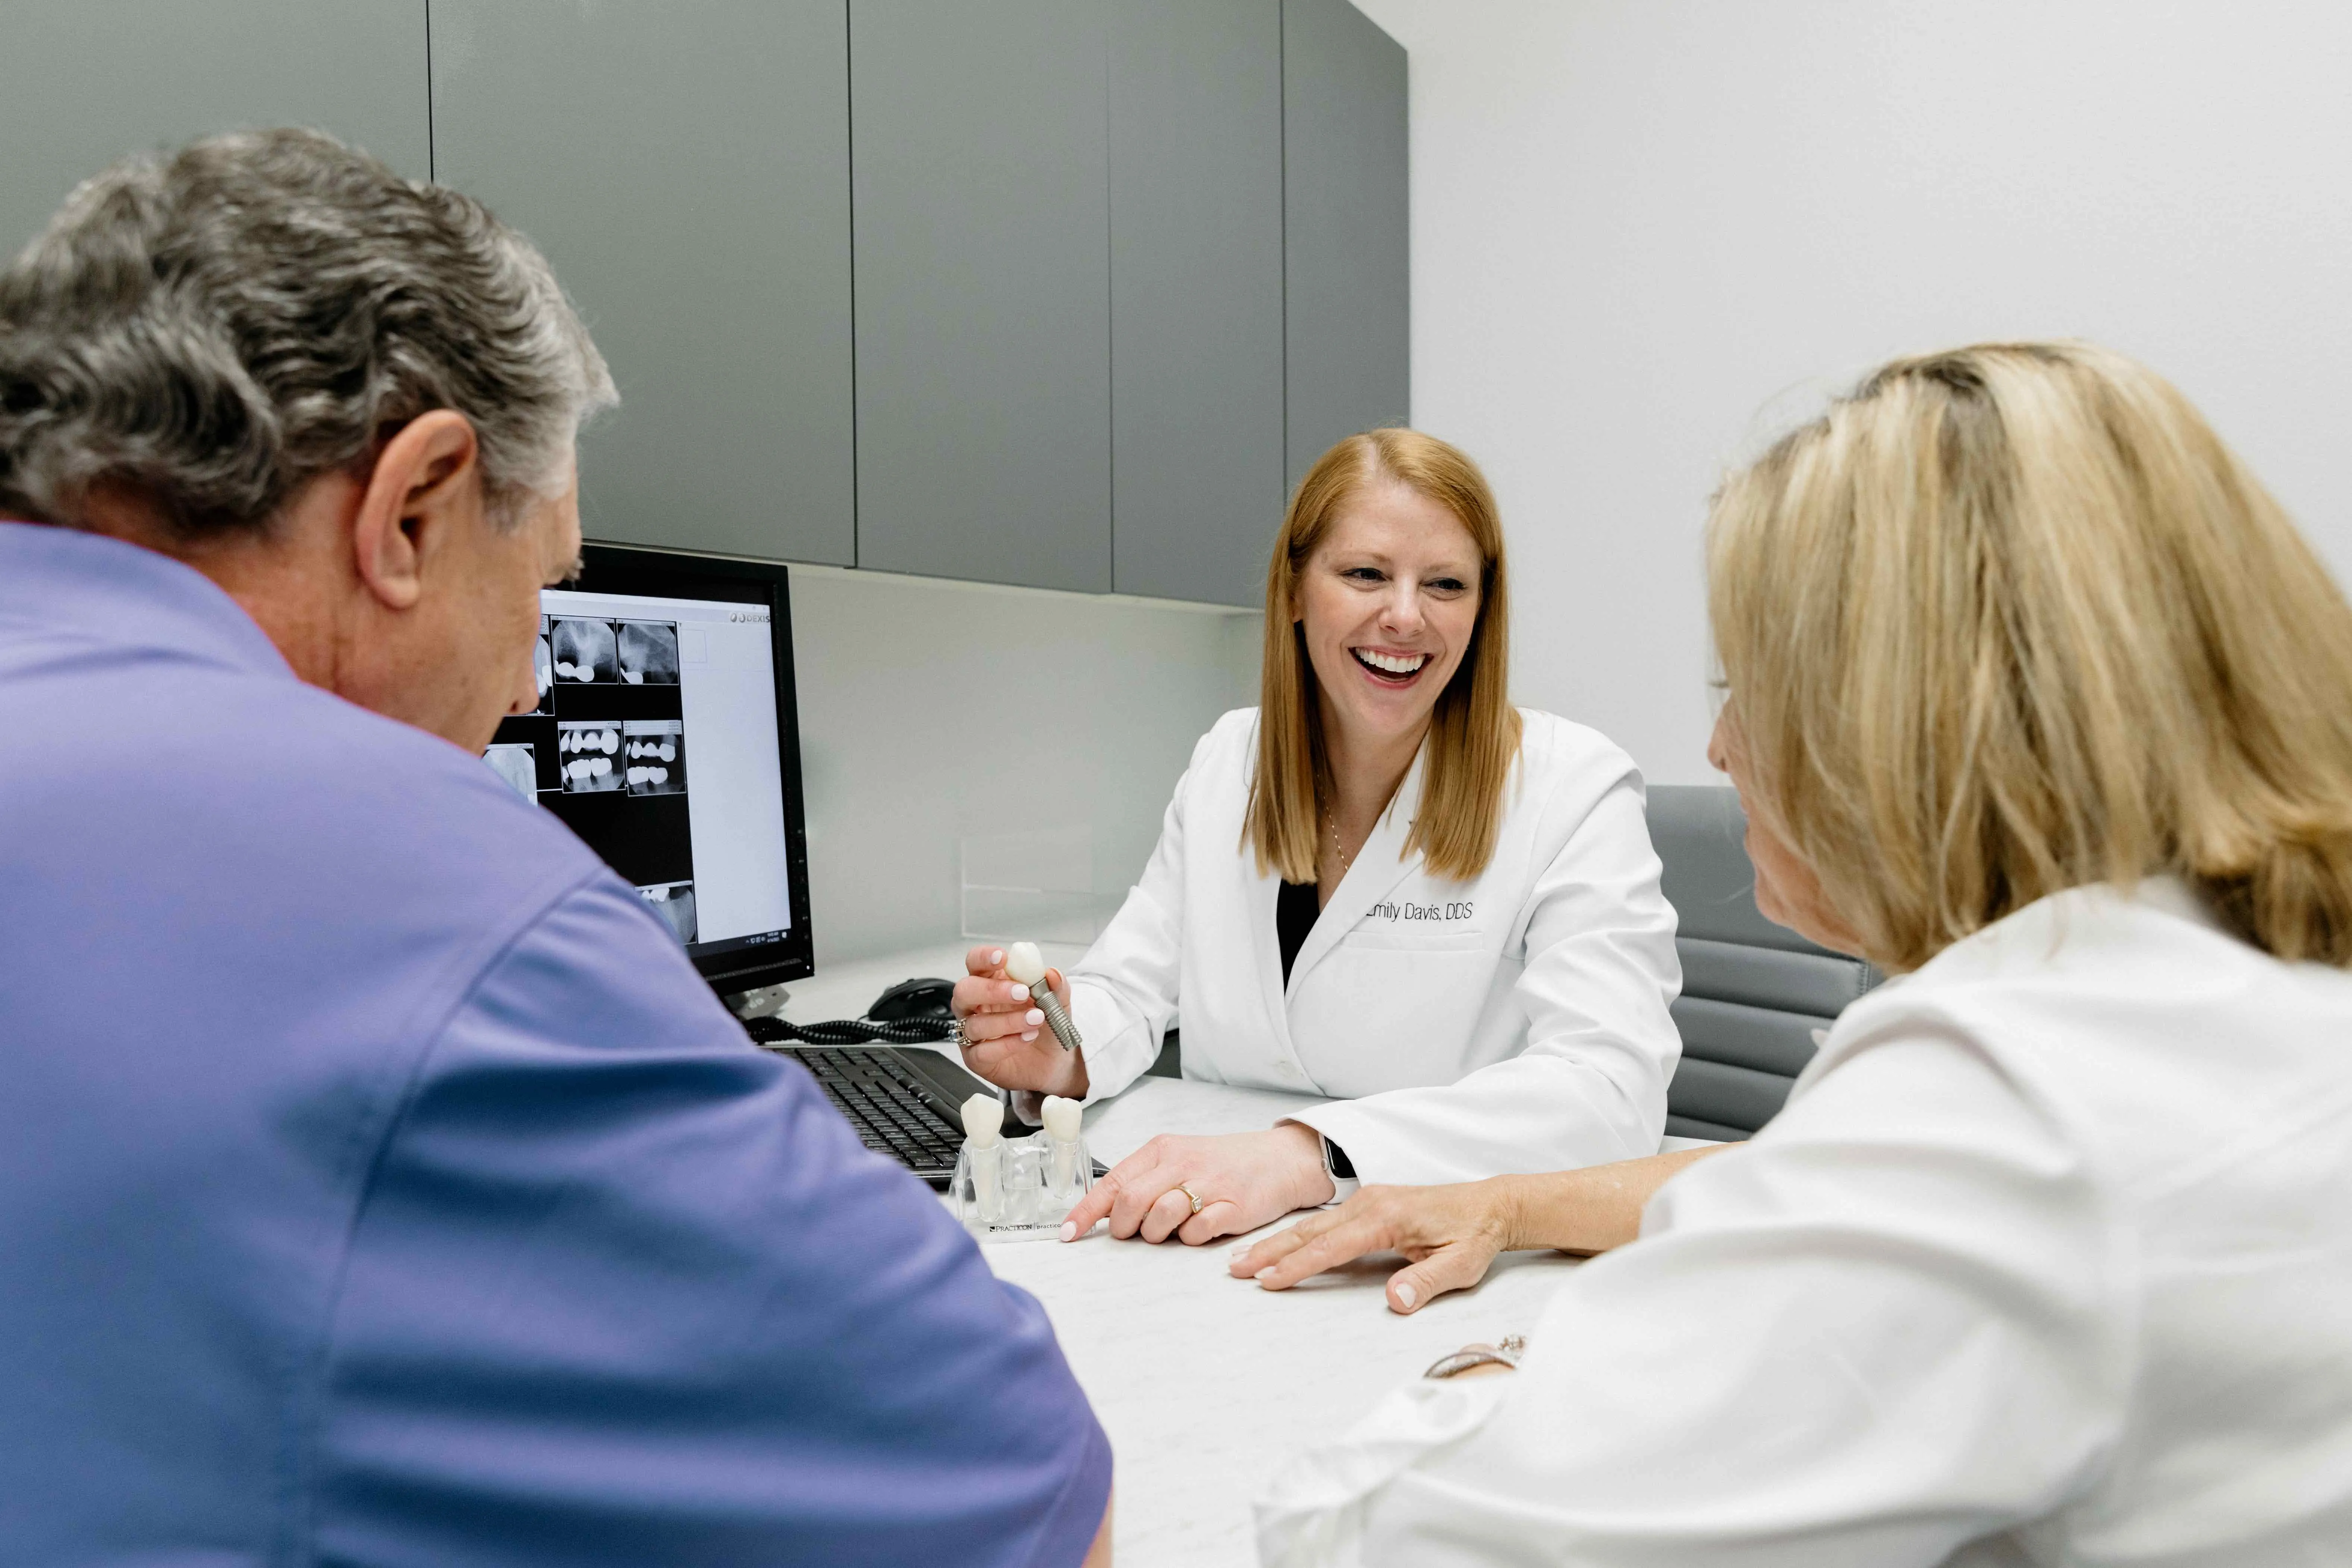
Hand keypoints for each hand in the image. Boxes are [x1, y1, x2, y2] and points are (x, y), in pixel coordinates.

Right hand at [952, 945, 1086, 1098]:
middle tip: (1022, 992)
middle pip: (964, 990)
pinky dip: (1007, 1044)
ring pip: (975, 1024)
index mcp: (990, 981)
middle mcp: (976, 1005)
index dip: (983, 957)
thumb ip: (1056, 986)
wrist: (1053, 1060)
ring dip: (1008, 1021)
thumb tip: (1052, 974)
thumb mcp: (1057, 1002)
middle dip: (992, 990)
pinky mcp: (976, 1059)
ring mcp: (972, 1033)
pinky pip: (982, 1052)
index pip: (975, 962)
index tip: (1002, 957)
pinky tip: (1027, 1038)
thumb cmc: (1046, 1025)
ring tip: (1036, 1019)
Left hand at [1061, 1123, 1332, 1244]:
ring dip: (1158, 1233)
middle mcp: (1182, 1163)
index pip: (1114, 1182)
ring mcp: (1209, 1185)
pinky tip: (1201, 1228)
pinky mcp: (1233, 1207)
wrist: (1280, 1161)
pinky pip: (1197, 1233)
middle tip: (1134, 1233)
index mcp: (1163, 1150)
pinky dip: (1192, 1238)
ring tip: (1173, 1229)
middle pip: (1131, 1201)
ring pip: (1160, 1218)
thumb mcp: (1179, 1160)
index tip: (1069, 1233)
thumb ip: (1145, 1181)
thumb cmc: (1223, 1164)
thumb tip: (1105, 1213)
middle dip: (1125, 1226)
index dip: (1086, 1211)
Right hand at [1229, 1178, 1519, 1314]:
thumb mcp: (1461, 1265)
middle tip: (1235, 1269)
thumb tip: (1394, 1300)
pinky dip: (1298, 1235)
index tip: (1268, 1279)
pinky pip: (1325, 1222)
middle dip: (1271, 1251)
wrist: (1490, 1204)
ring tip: (1243, 1259)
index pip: (1333, 1246)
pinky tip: (1281, 1245)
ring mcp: (1368, 1201)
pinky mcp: (1369, 1204)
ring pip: (1313, 1226)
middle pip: (1311, 1232)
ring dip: (1278, 1243)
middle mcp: (1371, 1203)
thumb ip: (1427, 1282)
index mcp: (1387, 1217)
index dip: (1299, 1266)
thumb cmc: (1474, 1236)